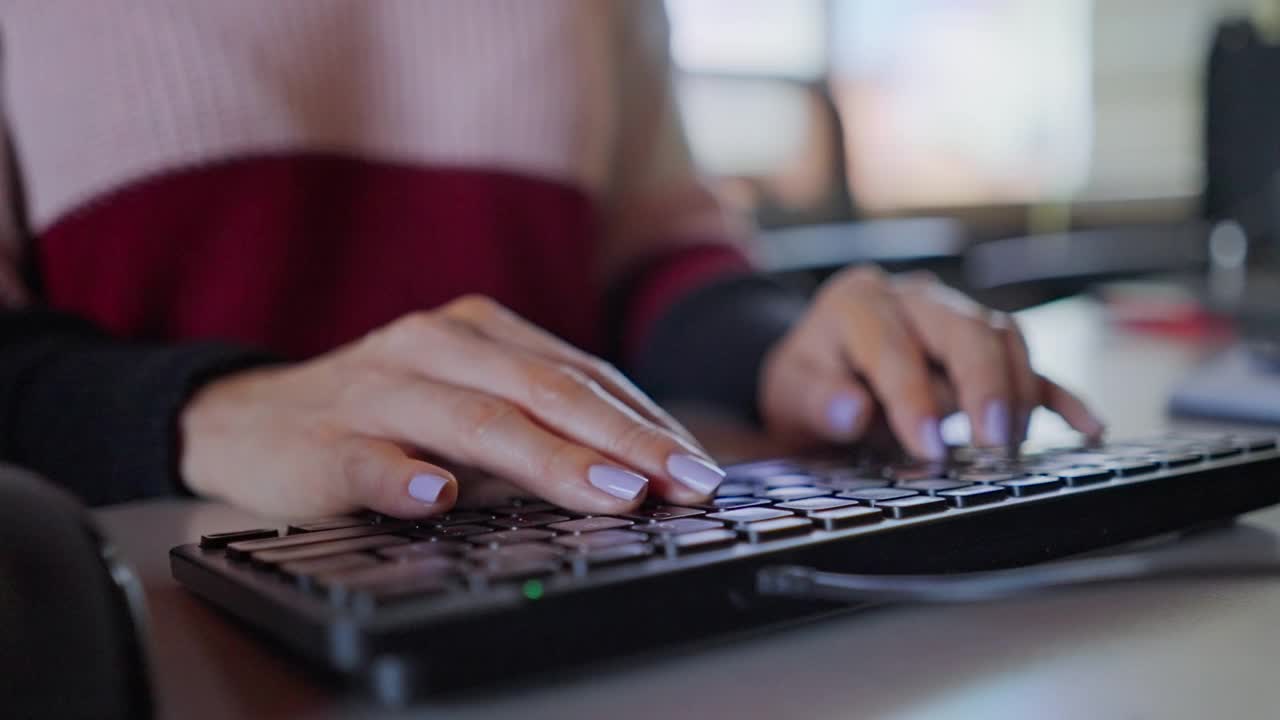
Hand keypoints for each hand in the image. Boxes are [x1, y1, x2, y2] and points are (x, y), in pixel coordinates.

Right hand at [180, 296, 724, 517]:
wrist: (248, 418)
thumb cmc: (380, 413)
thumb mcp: (466, 402)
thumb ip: (537, 425)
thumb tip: (640, 474)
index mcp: (480, 332)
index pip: (581, 374)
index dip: (646, 422)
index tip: (700, 468)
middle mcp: (435, 345)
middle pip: (544, 391)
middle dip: (624, 440)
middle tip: (682, 483)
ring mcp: (379, 389)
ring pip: (476, 420)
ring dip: (549, 459)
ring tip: (610, 494)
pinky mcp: (324, 439)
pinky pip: (370, 458)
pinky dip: (405, 476)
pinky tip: (439, 497)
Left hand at [759, 267, 1102, 458]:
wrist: (818, 371)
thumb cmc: (807, 381)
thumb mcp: (790, 392)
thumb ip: (817, 400)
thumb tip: (852, 410)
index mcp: (859, 302)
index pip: (894, 347)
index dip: (912, 398)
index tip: (927, 445)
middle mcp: (915, 299)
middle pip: (965, 329)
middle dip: (982, 384)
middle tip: (991, 439)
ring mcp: (956, 318)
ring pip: (1003, 338)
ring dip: (1016, 392)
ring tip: (1012, 445)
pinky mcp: (985, 348)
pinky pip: (1028, 365)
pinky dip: (1058, 395)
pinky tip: (1086, 427)